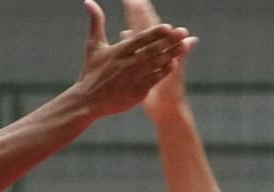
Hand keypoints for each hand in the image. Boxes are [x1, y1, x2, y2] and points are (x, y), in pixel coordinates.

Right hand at [75, 0, 189, 119]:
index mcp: (119, 51)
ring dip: (172, 53)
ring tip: (185, 44)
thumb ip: (95, 22)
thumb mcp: (93, 46)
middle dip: (170, 40)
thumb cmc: (91, 72)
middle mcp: (129, 63)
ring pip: (157, 63)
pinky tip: (175, 62)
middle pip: (153, 49)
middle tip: (183, 31)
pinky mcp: (139, 91)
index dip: (155, 33)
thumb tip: (88, 1)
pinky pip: (156, 78)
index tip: (168, 26)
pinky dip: (165, 70)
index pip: (140, 39)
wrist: (89, 101)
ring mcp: (135, 78)